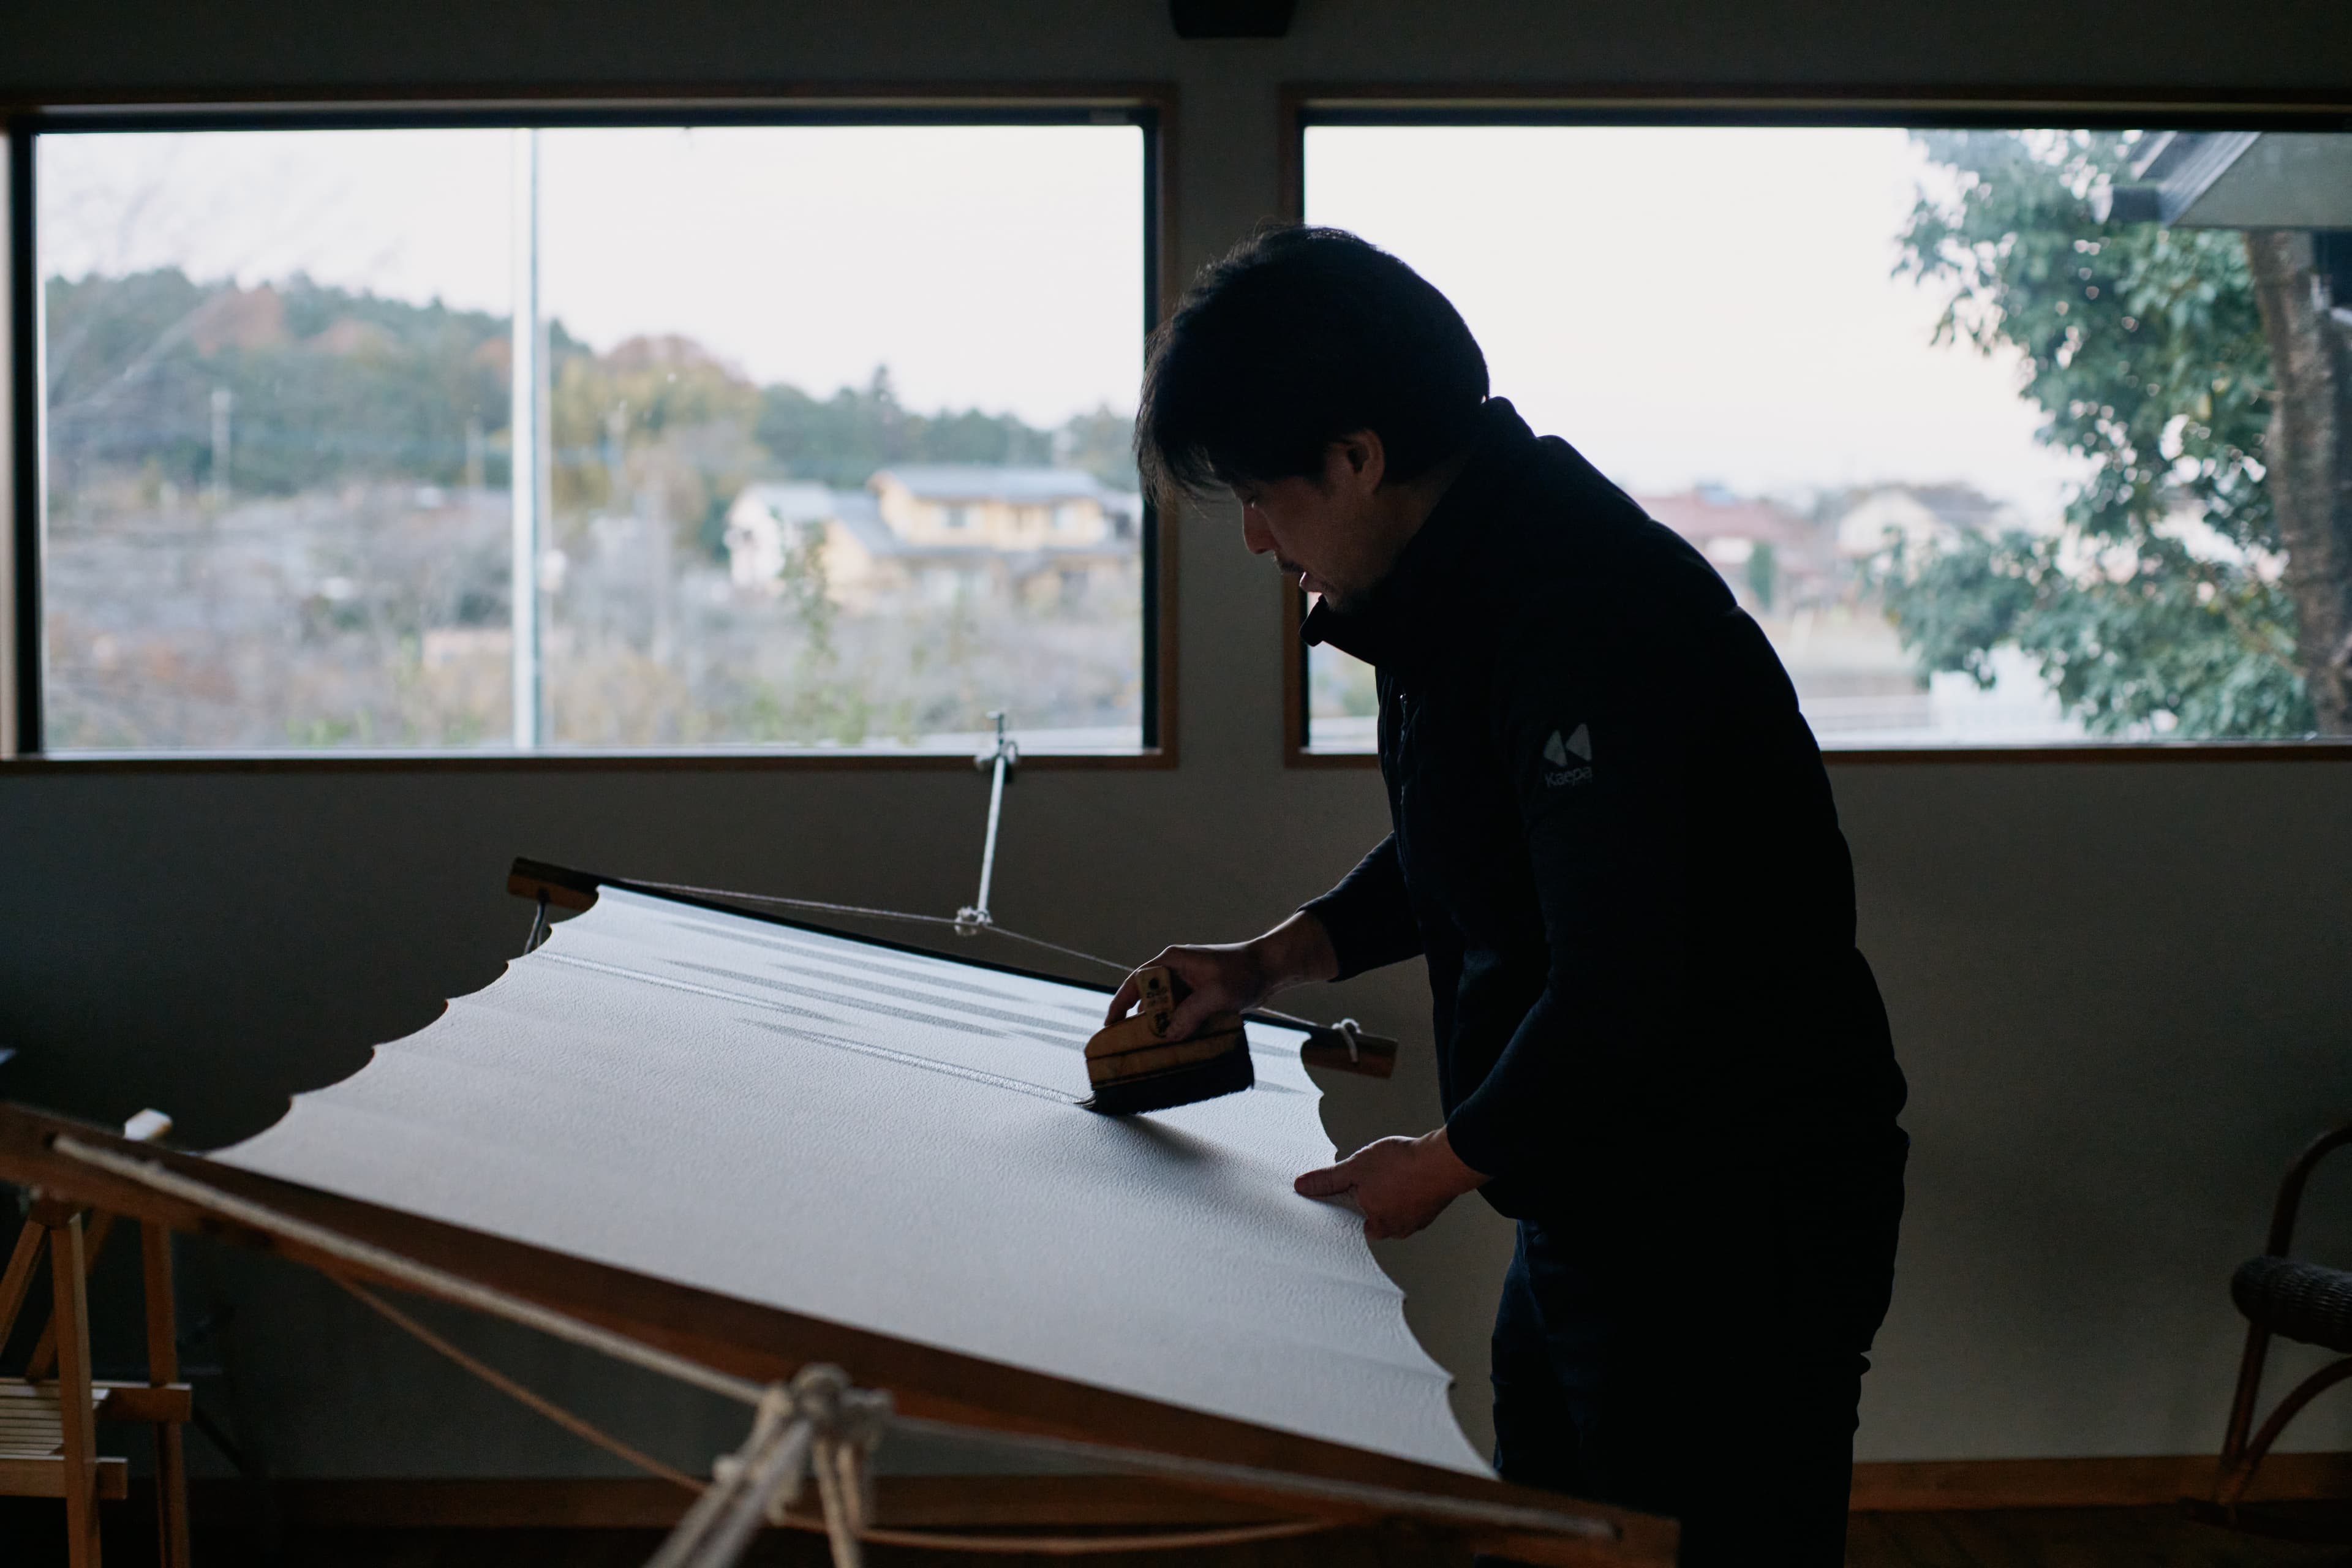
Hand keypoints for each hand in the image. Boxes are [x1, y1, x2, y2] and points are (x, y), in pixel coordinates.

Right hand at [1105, 911, 1338, 1041]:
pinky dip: (1178, 1028)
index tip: (1110, 1024)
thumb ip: (1190, 1015)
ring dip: (1163, 1027)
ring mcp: (1188, 984)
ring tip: (1153, 1050)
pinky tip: (1177, 1046)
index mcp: (1172, 961)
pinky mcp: (1199, 996)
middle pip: (1149, 998)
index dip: (1121, 1002)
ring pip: (1166, 1008)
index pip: (1138, 981)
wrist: (1269, 969)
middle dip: (1142, 1021)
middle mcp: (1175, 971)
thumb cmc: (1242, 973)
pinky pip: (1182, 1013)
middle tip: (1131, 1045)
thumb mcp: (1215, 995)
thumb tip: (1168, 1036)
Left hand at [1294, 1128, 1488, 1240]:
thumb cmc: (1402, 1165)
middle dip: (1369, 1198)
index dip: (1346, 1205)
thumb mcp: (1355, 1167)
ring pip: (1393, 1208)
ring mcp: (1417, 1221)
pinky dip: (1407, 1189)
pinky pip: (1412, 1201)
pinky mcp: (1431, 1208)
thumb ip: (1328, 1180)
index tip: (1345, 1192)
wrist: (1445, 1160)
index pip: (1350, 1223)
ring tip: (1390, 1172)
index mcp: (1375, 1226)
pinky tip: (1406, 1173)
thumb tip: (1302, 1187)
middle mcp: (1396, 1230)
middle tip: (1370, 1177)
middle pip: (1372, 1216)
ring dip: (1389, 1192)